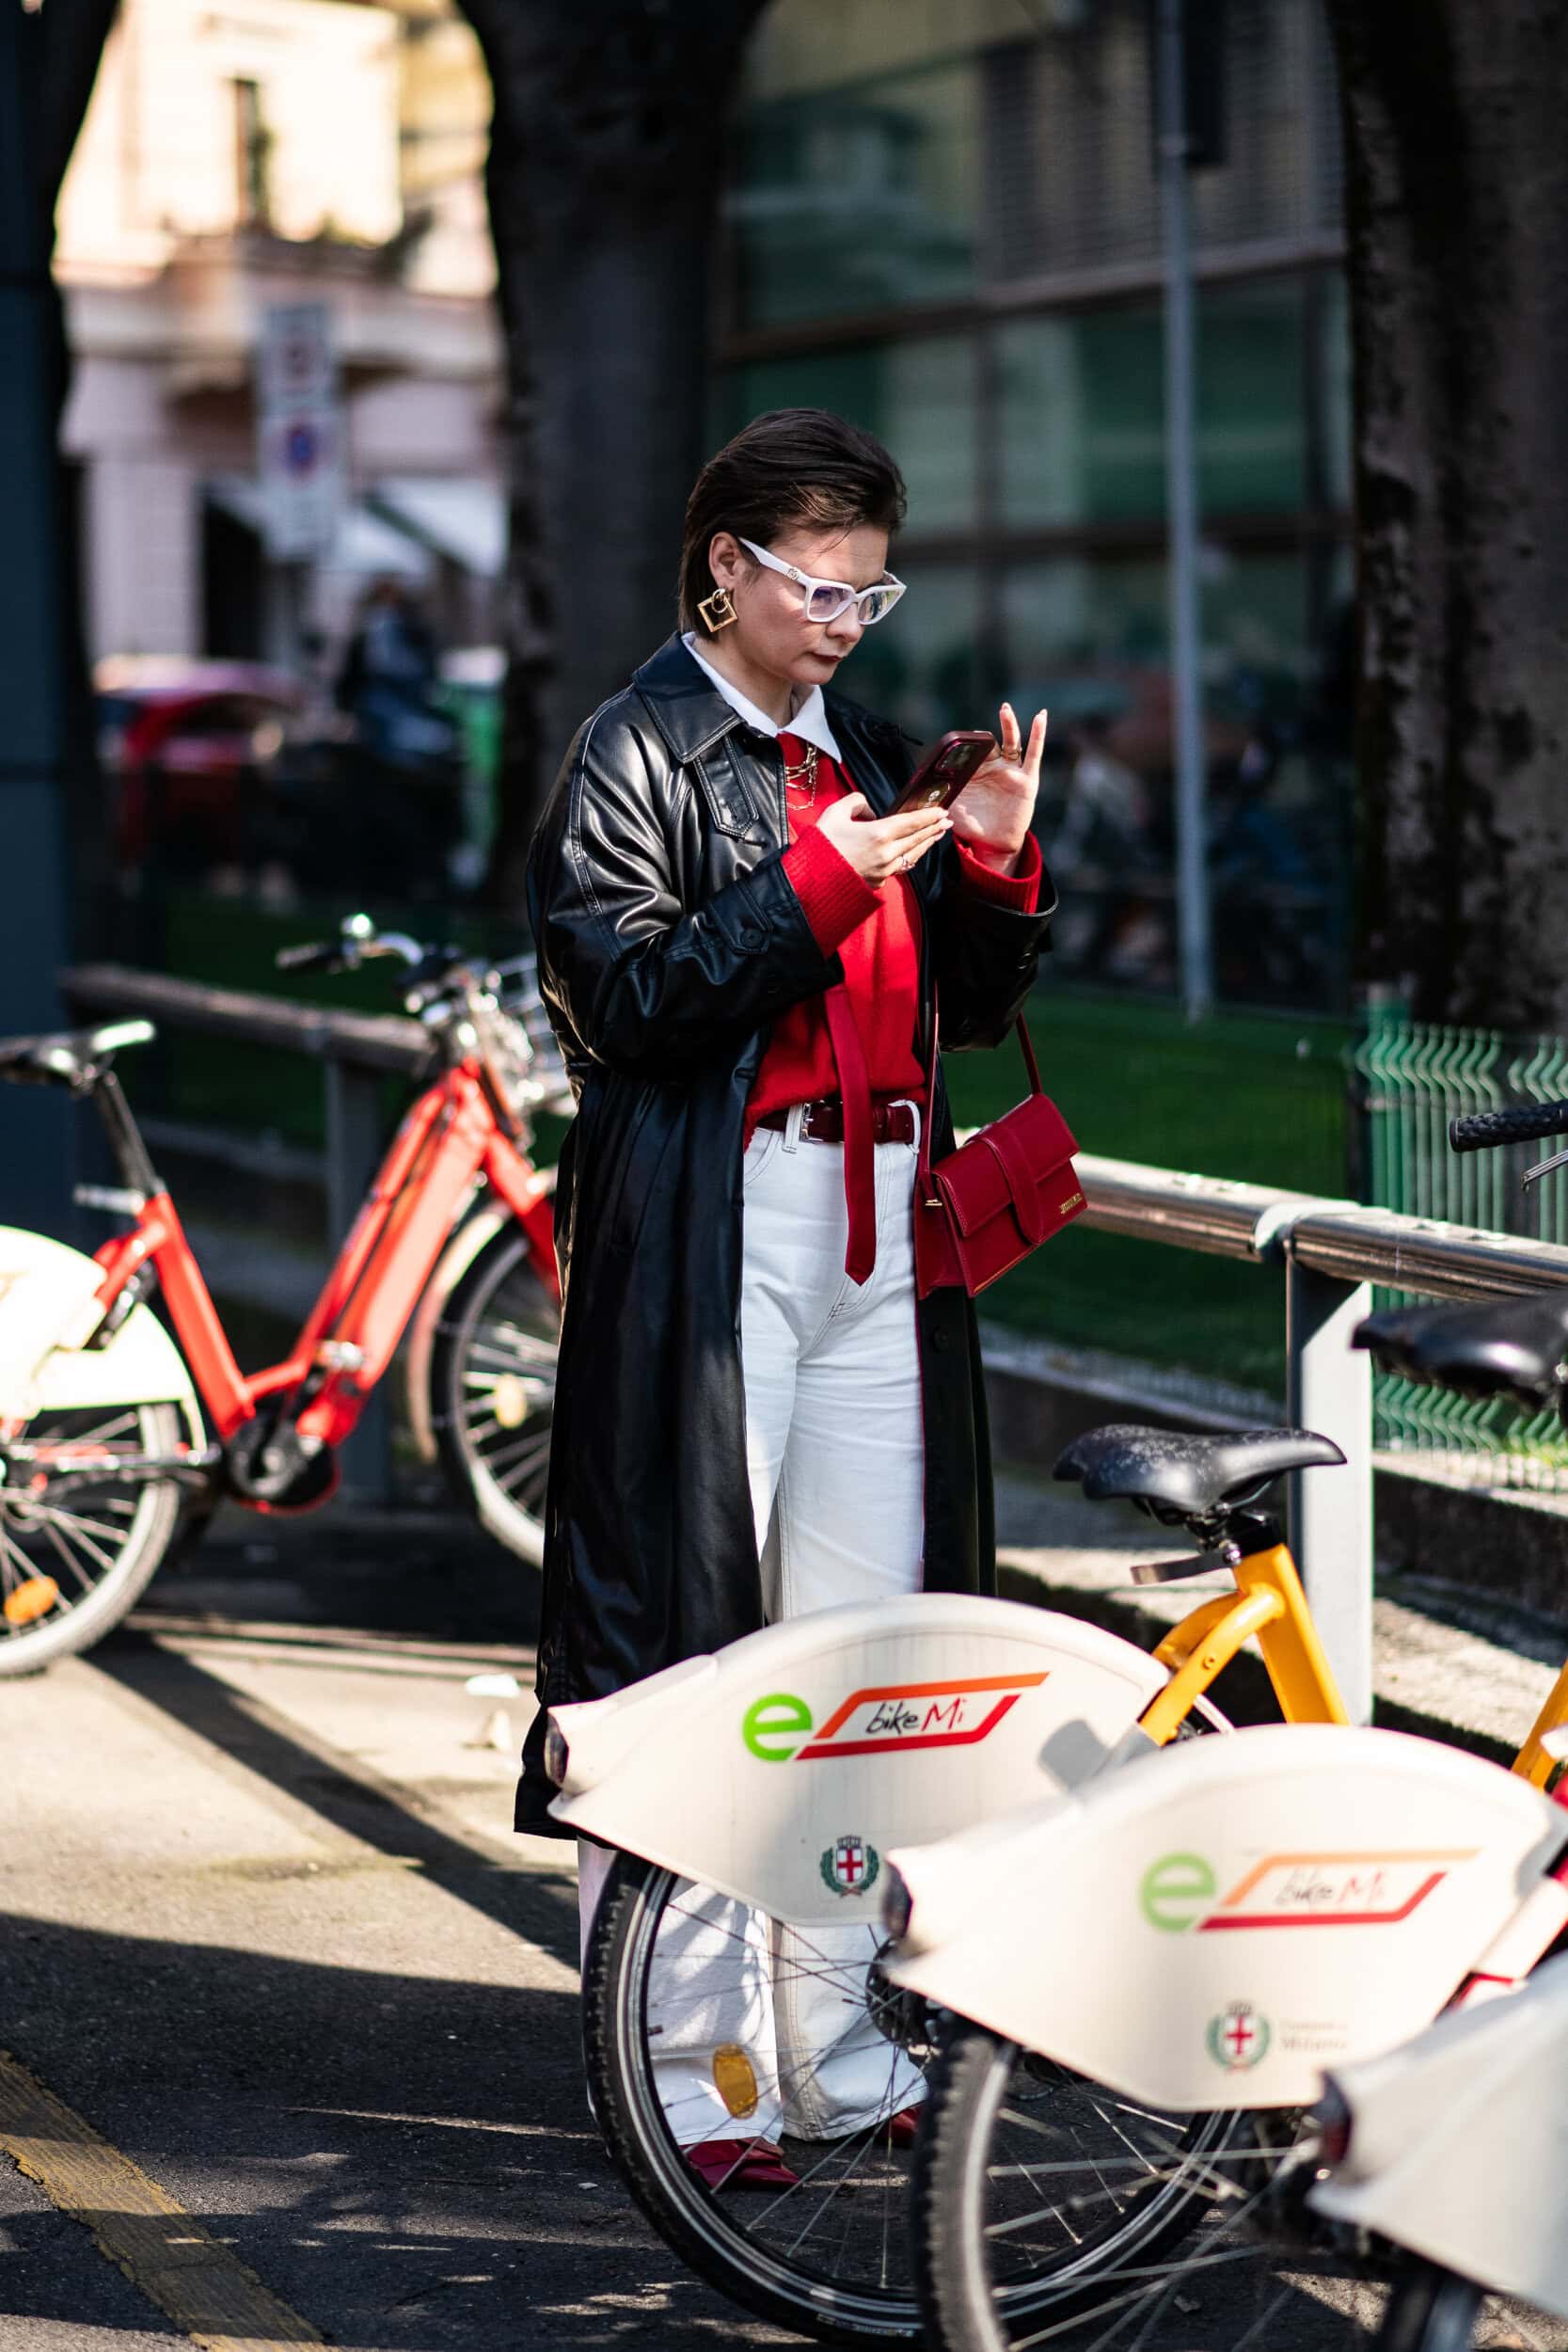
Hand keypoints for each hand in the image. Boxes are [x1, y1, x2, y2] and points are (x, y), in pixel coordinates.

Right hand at [816, 793, 951, 885]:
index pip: (912, 822)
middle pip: (917, 839)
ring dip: (925, 844)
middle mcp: (887, 853)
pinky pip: (900, 868)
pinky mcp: (878, 882)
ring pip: (912, 855)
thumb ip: (857, 802)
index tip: (942, 811)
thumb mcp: (836, 812)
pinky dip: (911, 858)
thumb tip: (870, 810)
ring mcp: (884, 870)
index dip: (929, 816)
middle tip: (946, 822)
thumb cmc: (822, 844)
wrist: (810, 878)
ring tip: (936, 836)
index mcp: (879, 833)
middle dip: (933, 829)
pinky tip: (914, 853)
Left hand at [948, 704, 1046, 872]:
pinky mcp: (1027, 779)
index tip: (955, 741)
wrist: (992, 843)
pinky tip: (1040, 717)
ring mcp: (1011, 771)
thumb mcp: (952, 810)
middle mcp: (994, 767)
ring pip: (1012, 742)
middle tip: (975, 730)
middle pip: (990, 744)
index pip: (970, 751)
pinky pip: (1034, 753)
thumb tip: (921, 791)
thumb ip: (939, 797)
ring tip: (1004, 709)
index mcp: (975, 772)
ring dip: (1009, 724)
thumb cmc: (971, 826)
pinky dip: (1038, 734)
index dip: (964, 745)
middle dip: (983, 735)